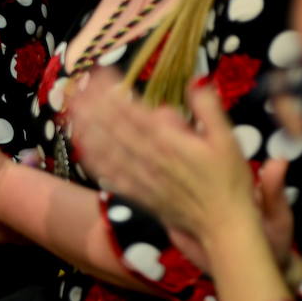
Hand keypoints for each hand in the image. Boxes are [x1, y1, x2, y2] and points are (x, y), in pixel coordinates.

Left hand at [67, 72, 293, 271]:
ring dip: (88, 130)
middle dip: (94, 106)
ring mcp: (143, 179)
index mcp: (170, 142)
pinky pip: (113, 178)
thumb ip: (208, 109)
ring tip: (71, 112)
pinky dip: (97, 163)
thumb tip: (196, 81)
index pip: (134, 112)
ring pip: (109, 151)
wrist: (225, 226)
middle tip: (77, 88)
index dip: (114, 93)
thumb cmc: (229, 181)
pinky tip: (83, 152)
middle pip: (115, 129)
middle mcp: (151, 159)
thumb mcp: (228, 140)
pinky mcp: (141, 197)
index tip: (100, 74)